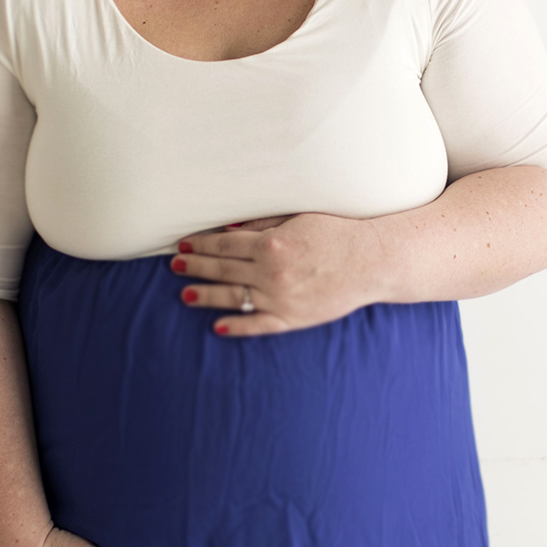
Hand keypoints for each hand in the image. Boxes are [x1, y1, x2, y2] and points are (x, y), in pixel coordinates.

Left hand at [170, 212, 386, 337]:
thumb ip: (262, 224)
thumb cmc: (337, 234)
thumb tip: (228, 230)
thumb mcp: (298, 219)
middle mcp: (270, 273)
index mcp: (270, 245)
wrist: (372, 262)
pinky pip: (258, 325)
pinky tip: (217, 326)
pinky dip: (236, 326)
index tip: (184, 244)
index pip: (224, 245)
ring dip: (205, 295)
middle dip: (195, 266)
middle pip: (222, 269)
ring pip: (233, 297)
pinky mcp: (292, 318)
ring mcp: (280, 298)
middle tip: (175, 265)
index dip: (200, 244)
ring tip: (184, 294)